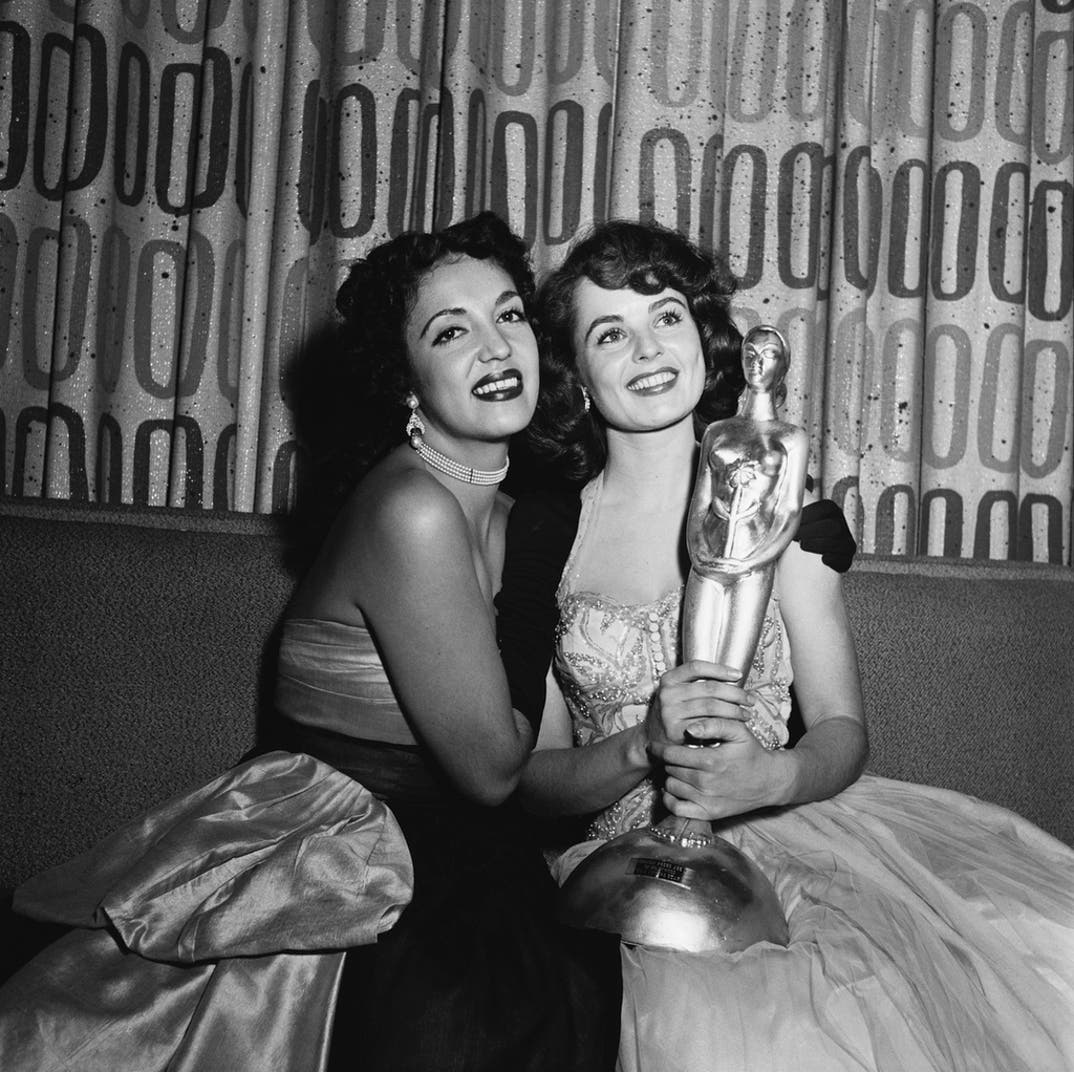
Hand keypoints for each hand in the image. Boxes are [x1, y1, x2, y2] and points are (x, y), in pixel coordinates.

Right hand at [643, 660, 751, 750]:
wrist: (652, 740)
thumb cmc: (674, 714)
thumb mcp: (677, 694)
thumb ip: (697, 685)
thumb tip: (732, 677)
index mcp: (669, 680)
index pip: (696, 667)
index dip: (719, 669)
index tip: (738, 674)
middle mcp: (667, 693)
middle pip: (709, 688)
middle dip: (735, 693)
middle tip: (750, 700)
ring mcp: (670, 712)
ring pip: (711, 706)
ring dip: (734, 710)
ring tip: (746, 714)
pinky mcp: (675, 730)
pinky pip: (707, 724)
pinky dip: (723, 724)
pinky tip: (734, 726)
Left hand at [651, 721, 791, 821]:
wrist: (770, 781)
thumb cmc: (751, 752)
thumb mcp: (738, 731)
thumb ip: (714, 724)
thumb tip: (689, 728)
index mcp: (711, 760)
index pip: (672, 754)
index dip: (660, 748)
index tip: (654, 745)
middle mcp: (707, 782)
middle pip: (670, 769)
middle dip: (668, 761)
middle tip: (673, 755)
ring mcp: (707, 801)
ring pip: (671, 786)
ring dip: (671, 776)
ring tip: (679, 769)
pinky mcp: (709, 814)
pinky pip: (677, 809)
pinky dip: (670, 799)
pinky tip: (676, 788)